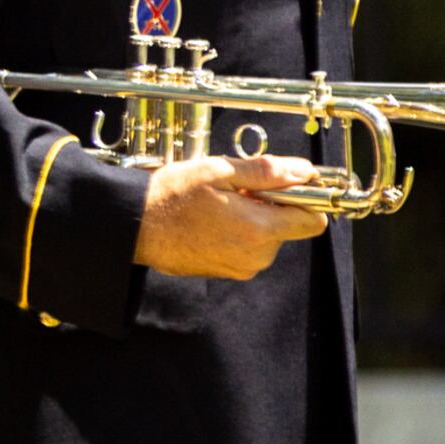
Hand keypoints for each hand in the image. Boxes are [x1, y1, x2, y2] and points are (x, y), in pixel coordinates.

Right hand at [133, 154, 331, 279]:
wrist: (131, 226)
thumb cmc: (169, 197)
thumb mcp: (219, 172)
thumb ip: (267, 172)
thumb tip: (303, 172)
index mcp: (258, 229)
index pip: (313, 220)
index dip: (304, 199)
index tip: (284, 185)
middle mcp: (255, 255)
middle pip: (288, 227)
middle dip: (271, 206)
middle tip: (237, 190)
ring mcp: (240, 267)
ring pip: (267, 237)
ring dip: (253, 219)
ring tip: (218, 205)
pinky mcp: (226, 271)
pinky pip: (247, 249)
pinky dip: (237, 233)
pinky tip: (210, 220)